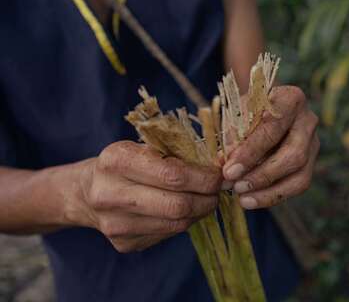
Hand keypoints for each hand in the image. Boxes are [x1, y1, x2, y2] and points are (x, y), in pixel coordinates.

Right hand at [74, 141, 221, 252]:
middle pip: (177, 205)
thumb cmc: (125, 163)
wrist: (84, 192)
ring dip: (199, 211)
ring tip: (205, 199)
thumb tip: (221, 168)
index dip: (205, 177)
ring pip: (176, 223)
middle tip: (218, 190)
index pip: (173, 175)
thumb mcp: (143, 146)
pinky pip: (167, 234)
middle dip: (207, 198)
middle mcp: (110, 194)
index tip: (220, 175)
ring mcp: (115, 224)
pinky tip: (183, 210)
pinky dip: (183, 222)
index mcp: (116, 160)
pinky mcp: (123, 243)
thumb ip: (178, 154)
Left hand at [222, 86, 319, 208]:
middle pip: (293, 154)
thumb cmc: (247, 109)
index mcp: (291, 99)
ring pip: (300, 175)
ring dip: (269, 191)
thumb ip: (232, 135)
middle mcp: (308, 121)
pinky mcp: (311, 162)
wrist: (263, 109)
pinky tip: (251, 200)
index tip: (228, 170)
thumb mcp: (237, 114)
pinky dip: (273, 196)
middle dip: (262, 174)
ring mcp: (314, 143)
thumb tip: (224, 162)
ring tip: (242, 198)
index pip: (273, 128)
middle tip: (235, 186)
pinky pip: (298, 185)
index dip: (250, 152)